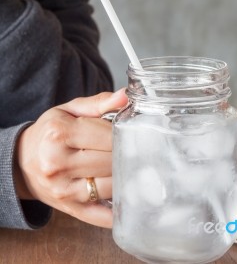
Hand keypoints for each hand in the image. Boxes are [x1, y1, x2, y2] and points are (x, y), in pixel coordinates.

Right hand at [16, 89, 127, 227]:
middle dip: (127, 155)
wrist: (22, 161)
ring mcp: (63, 189)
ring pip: (111, 186)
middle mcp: (57, 163)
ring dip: (126, 178)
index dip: (125, 136)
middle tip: (138, 152)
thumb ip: (100, 103)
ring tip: (133, 169)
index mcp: (59, 134)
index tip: (134, 135)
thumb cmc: (51, 133)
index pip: (108, 137)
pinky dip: (118, 210)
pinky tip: (130, 200)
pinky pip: (102, 215)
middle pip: (111, 161)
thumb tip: (126, 96)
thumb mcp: (70, 111)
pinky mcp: (69, 208)